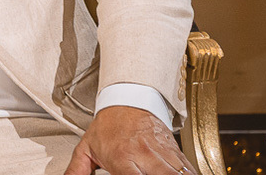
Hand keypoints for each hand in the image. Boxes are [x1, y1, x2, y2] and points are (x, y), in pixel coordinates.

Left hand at [64, 106, 191, 174]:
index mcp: (122, 158)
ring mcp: (162, 152)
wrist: (127, 98)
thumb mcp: (88, 147)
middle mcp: (145, 155)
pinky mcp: (176, 150)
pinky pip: (188, 168)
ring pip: (179, 173)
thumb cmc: (108, 125)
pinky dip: (187, 174)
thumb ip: (78, 169)